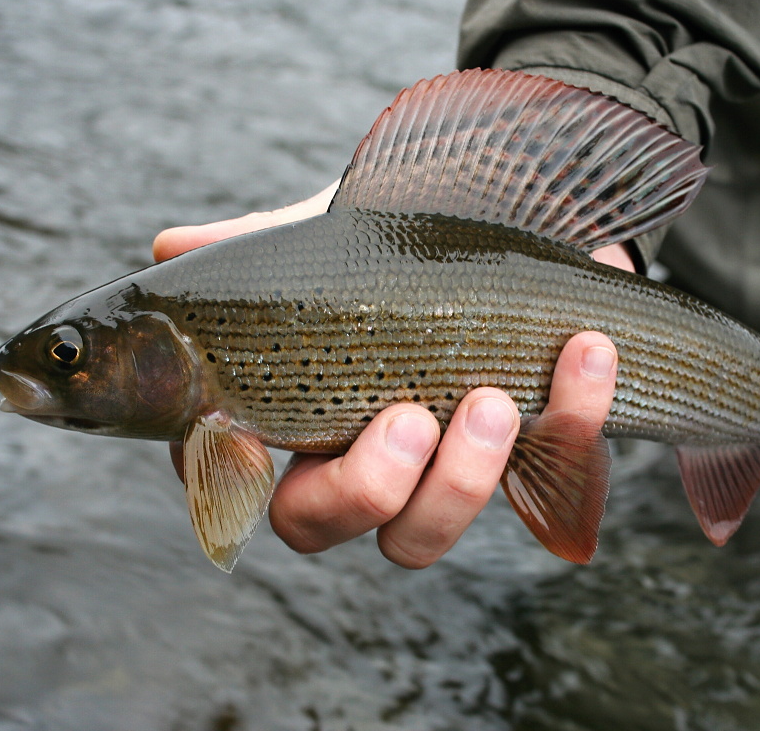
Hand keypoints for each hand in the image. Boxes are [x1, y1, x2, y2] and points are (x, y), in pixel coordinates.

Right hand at [154, 184, 626, 566]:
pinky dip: (570, 420)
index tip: (253, 436)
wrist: (530, 219)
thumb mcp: (341, 235)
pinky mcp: (526, 466)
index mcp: (296, 410)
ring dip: (460, 481)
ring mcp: (438, 473)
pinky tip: (586, 354)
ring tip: (493, 400)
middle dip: (363, 487)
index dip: (226, 476)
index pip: (231, 478)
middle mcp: (358, 458)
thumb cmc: (415, 241)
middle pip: (319, 529)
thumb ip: (260, 247)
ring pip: (418, 539)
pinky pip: (546, 482)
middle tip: (407, 419)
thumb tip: (172, 249)